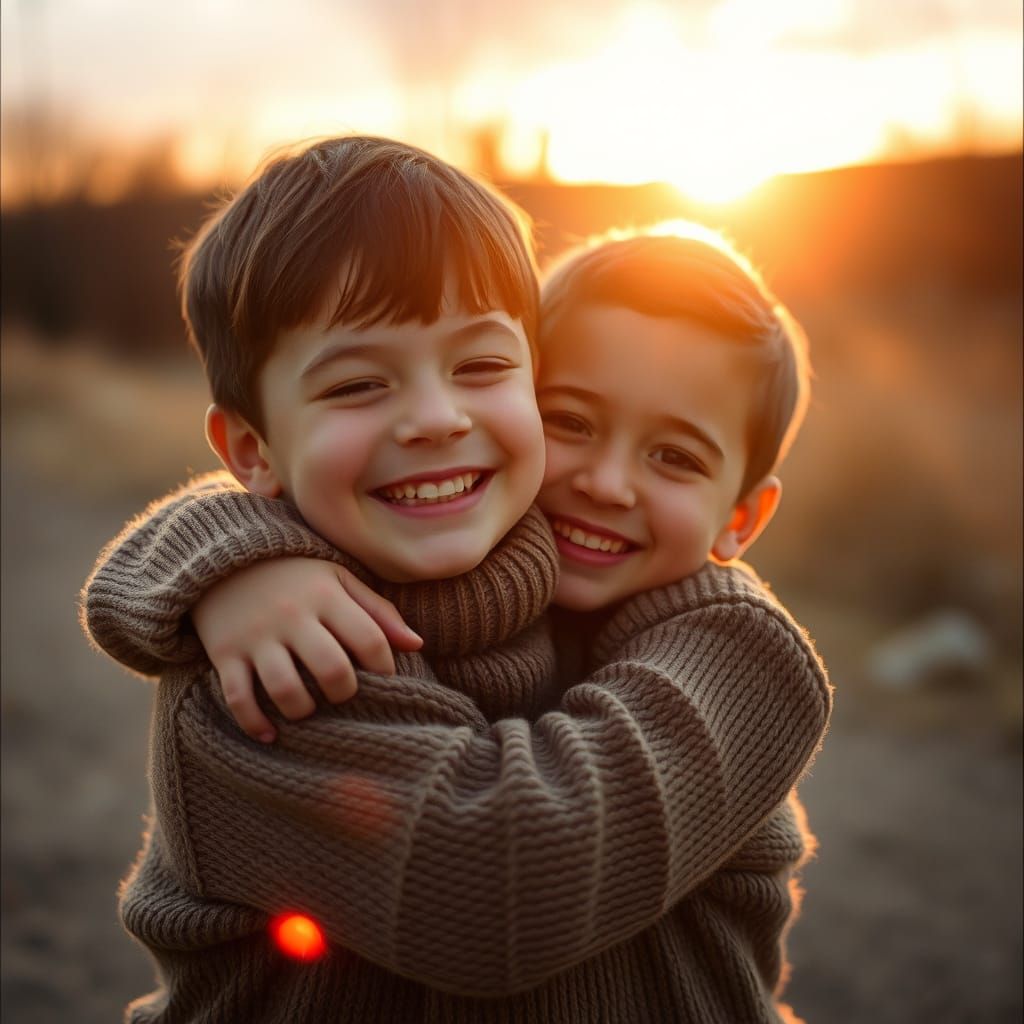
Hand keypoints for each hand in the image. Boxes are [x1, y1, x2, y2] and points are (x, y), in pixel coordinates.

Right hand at [191, 558, 421, 742]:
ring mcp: (255, 636)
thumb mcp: (339, 580)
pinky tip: (270, 733)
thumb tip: (416, 645)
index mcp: (326, 595)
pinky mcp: (224, 652)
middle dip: (345, 693)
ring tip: (309, 710)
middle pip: (331, 669)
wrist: (226, 560)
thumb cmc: (296, 576)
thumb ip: (378, 611)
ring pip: (285, 689)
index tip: (382, 678)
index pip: (369, 639)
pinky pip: (238, 697)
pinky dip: (253, 722)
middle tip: (343, 695)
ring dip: (303, 711)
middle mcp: (292, 616)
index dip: (384, 668)